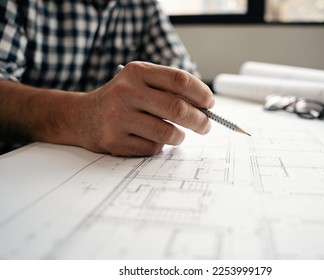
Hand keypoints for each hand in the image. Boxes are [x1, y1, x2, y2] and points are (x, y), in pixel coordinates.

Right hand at [79, 62, 214, 156]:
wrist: (81, 116)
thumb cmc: (121, 100)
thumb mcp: (140, 83)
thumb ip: (168, 89)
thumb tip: (203, 107)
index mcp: (137, 72)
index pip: (179, 80)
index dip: (201, 93)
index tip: (209, 104)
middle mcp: (126, 92)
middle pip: (177, 108)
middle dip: (199, 120)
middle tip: (206, 126)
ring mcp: (118, 118)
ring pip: (167, 133)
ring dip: (179, 137)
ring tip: (177, 135)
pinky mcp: (114, 141)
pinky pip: (152, 148)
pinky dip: (159, 146)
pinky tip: (149, 139)